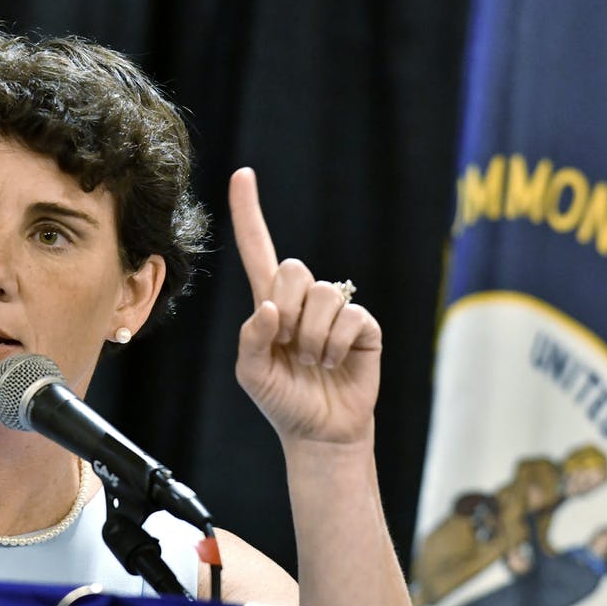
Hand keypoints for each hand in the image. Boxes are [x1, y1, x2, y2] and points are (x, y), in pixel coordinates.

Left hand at [229, 168, 381, 446]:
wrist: (320, 431)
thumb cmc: (282, 399)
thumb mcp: (252, 372)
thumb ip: (252, 339)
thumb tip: (270, 308)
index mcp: (270, 303)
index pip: (257, 249)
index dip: (249, 213)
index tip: (242, 174)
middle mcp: (303, 299)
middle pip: (292, 268)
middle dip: (286, 311)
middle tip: (290, 344)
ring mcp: (335, 309)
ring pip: (322, 295)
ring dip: (312, 337)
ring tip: (314, 360)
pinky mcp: (364, 325)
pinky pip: (349, 316)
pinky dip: (336, 345)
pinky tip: (334, 361)